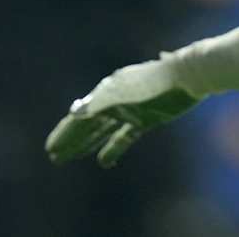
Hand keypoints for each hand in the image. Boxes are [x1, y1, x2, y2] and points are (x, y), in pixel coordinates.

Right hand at [45, 54, 201, 167]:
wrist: (188, 76)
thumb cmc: (156, 83)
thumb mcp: (125, 94)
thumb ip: (100, 103)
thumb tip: (74, 112)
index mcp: (107, 90)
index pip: (80, 116)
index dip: (65, 133)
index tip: (50, 148)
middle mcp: (116, 98)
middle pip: (89, 123)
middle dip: (72, 139)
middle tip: (54, 156)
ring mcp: (131, 108)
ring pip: (103, 129)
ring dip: (87, 143)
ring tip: (69, 157)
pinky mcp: (147, 118)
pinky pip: (124, 135)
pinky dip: (113, 147)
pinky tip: (104, 161)